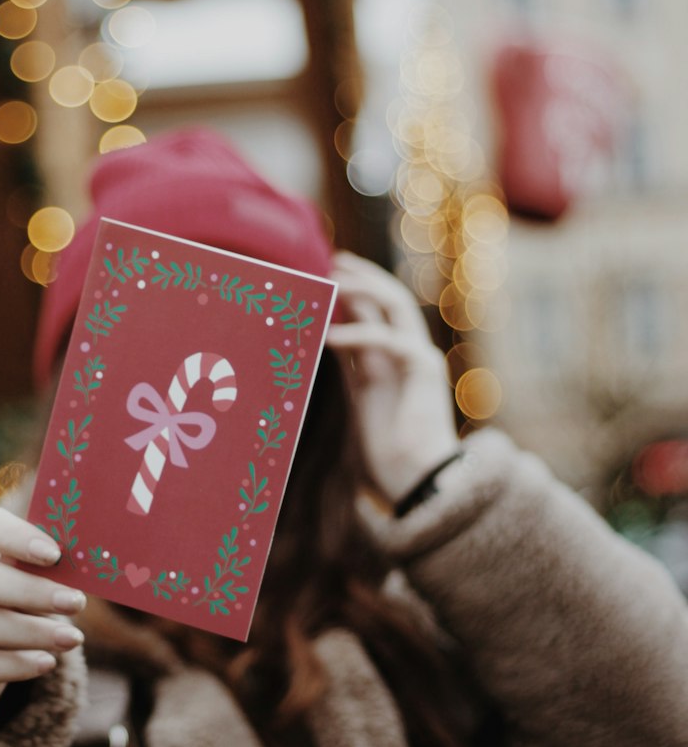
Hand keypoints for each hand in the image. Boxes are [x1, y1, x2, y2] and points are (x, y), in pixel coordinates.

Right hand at [0, 505, 85, 745]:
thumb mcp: (14, 580)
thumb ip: (36, 569)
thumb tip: (85, 566)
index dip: (15, 535)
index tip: (56, 553)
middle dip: (30, 591)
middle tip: (77, 602)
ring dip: (30, 632)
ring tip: (72, 639)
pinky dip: (13, 665)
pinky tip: (45, 663)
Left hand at [326, 251, 459, 503]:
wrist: (420, 484)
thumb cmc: (389, 456)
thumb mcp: (360, 405)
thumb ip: (349, 372)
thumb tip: (322, 343)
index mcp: (393, 362)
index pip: (373, 313)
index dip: (351, 291)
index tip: (323, 274)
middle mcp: (408, 354)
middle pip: (388, 298)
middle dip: (360, 276)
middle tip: (330, 261)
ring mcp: (420, 359)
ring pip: (395, 304)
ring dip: (363, 288)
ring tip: (331, 280)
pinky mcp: (424, 371)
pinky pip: (389, 340)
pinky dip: (358, 333)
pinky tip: (329, 335)